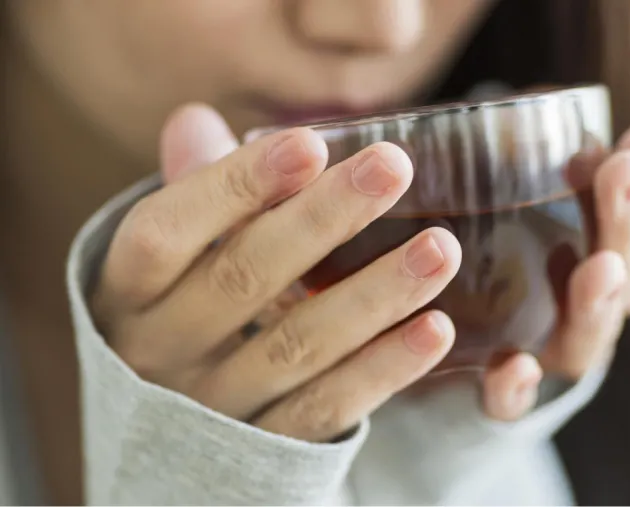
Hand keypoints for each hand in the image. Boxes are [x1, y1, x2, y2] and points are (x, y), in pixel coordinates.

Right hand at [92, 104, 461, 441]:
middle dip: (322, 219)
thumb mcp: (170, 264)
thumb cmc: (176, 315)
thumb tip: (196, 119)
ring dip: (374, 294)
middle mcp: (159, 353)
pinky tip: (436, 328)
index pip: (166, 232)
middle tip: (394, 167)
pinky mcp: (268, 450)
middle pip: (242, 279)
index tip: (310, 143)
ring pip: (297, 346)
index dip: (235, 186)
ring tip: (440, 248)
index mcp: (125, 294)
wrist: (166, 442)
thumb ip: (194, 196)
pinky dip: (385, 368)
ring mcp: (214, 409)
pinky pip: (329, 407)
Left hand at [481, 122, 629, 420]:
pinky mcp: (504, 396)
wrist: (460, 363)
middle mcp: (588, 310)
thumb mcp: (522, 209)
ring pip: (586, 337)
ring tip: (598, 267)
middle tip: (625, 172)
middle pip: (622, 271)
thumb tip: (552, 102)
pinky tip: (515, 367)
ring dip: (595, 303)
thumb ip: (544, 163)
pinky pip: (515, 401)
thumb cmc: (506, 267)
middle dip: (628, 221)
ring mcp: (552, 355)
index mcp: (601, 260)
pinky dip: (518, 388)